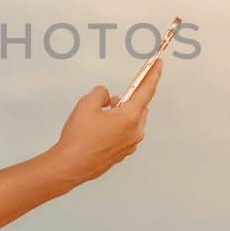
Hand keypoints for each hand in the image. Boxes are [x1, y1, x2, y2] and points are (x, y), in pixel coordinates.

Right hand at [49, 57, 162, 186]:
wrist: (71, 165)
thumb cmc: (79, 136)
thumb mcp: (86, 104)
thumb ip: (101, 93)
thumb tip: (106, 97)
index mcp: (129, 117)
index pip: (146, 91)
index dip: (153, 75)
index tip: (159, 65)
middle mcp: (135, 132)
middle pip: (139, 108)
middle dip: (128, 100)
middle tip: (110, 100)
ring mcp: (130, 145)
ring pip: (132, 122)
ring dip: (121, 115)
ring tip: (100, 117)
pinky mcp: (122, 154)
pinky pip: (125, 135)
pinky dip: (117, 128)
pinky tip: (99, 131)